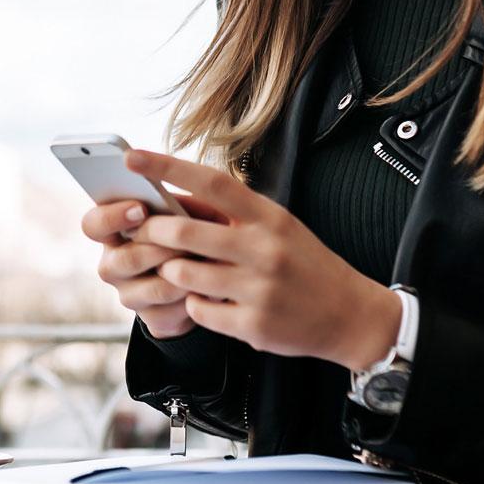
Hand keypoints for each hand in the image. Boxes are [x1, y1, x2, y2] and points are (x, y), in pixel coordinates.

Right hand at [79, 197, 197, 338]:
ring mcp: (128, 295)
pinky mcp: (150, 318)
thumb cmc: (185, 233)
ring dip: (182, 273)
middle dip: (160, 247)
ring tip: (204, 258)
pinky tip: (209, 284)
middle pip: (125, 260)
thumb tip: (182, 205)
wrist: (196, 278)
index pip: (93, 225)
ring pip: (155, 288)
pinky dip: (194, 296)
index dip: (112, 216)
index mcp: (112, 233)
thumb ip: (179, 204)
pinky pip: (173, 311)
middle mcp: (112, 265)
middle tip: (186, 237)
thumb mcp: (183, 213)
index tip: (141, 209)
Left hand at [123, 148, 402, 370]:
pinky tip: (207, 300)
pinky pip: (199, 311)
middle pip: (186, 232)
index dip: (168, 167)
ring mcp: (259, 289)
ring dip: (170, 271)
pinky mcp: (254, 325)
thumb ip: (232, 213)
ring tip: (176, 269)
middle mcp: (264, 249)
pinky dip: (193, 304)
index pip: (212, 183)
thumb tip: (177, 195)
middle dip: (152, 231)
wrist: (351, 315)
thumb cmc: (304, 264)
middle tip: (138, 230)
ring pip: (184, 274)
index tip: (133, 157)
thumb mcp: (277, 226)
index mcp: (269, 217)